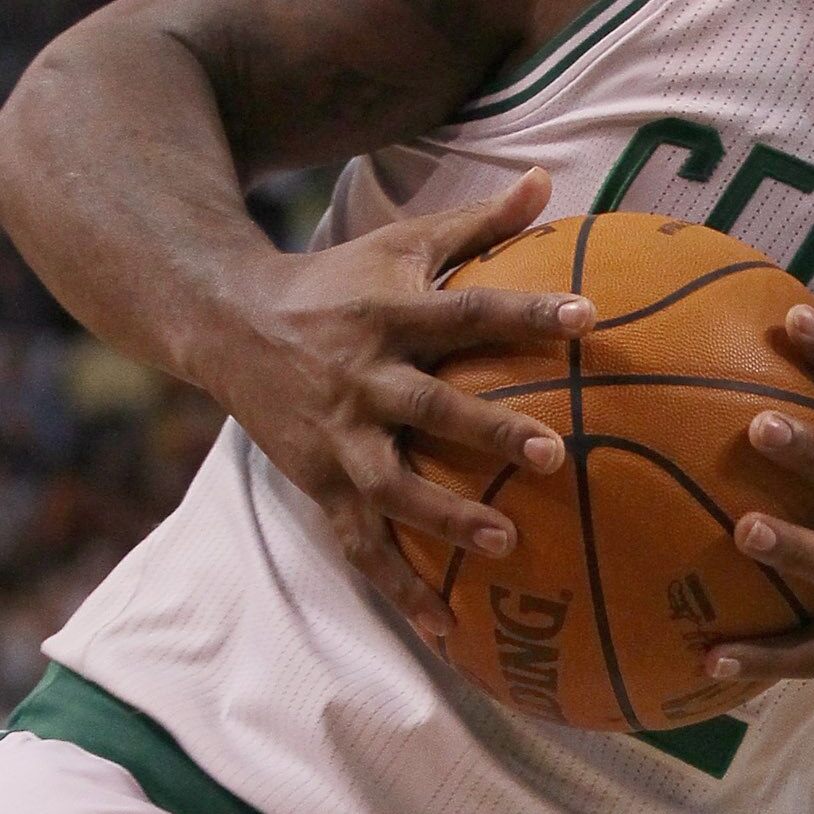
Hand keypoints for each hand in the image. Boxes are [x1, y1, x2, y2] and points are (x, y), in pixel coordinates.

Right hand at [214, 165, 591, 648]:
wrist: (225, 321)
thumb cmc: (338, 279)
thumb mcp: (400, 241)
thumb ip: (477, 223)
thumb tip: (545, 179)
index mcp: (389, 313)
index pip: (467, 309)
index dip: (526, 310)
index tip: (587, 314)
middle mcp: (362, 376)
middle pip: (429, 406)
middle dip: (488, 430)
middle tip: (554, 454)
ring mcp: (338, 437)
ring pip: (391, 486)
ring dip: (445, 517)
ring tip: (505, 544)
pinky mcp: (319, 483)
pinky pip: (362, 546)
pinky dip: (402, 591)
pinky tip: (449, 633)